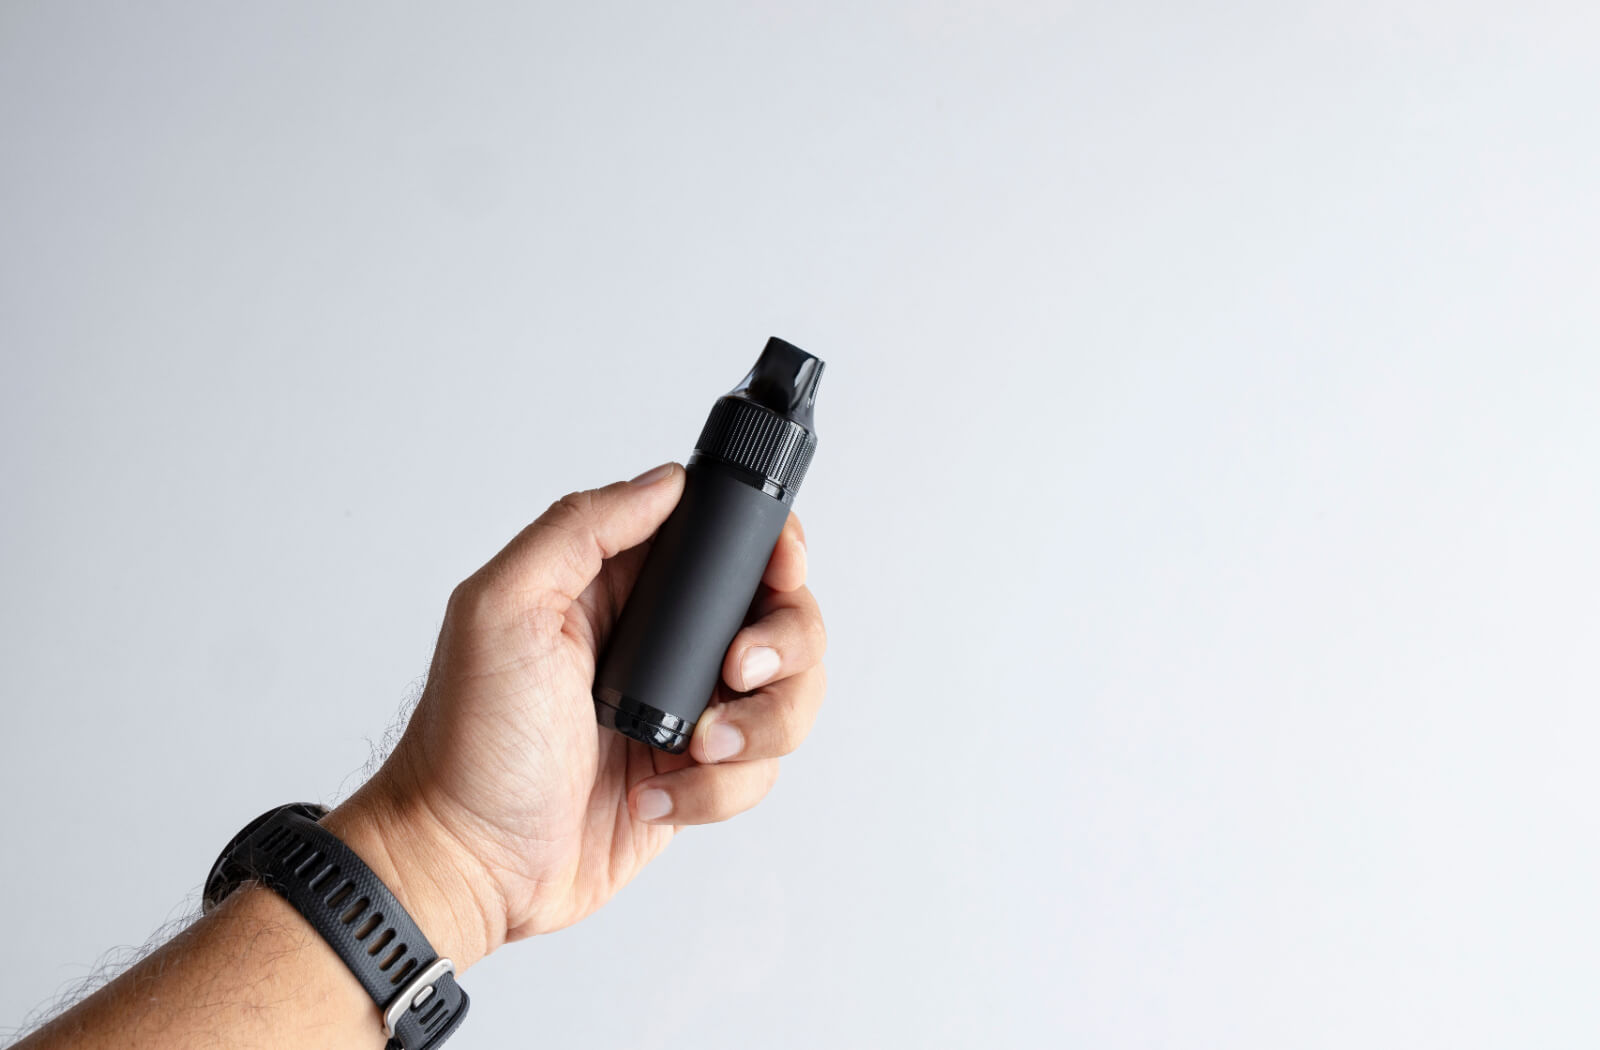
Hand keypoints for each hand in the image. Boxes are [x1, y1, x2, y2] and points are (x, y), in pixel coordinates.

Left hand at [327, 463, 825, 967]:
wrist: (470, 863)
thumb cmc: (467, 742)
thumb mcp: (502, 608)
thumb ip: (581, 529)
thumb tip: (666, 482)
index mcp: (620, 584)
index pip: (726, 540)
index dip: (772, 548)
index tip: (780, 571)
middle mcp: (663, 640)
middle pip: (784, 616)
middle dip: (785, 646)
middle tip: (738, 671)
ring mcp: (684, 709)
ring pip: (786, 696)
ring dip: (760, 726)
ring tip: (697, 749)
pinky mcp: (695, 774)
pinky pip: (757, 770)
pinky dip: (719, 789)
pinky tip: (656, 794)